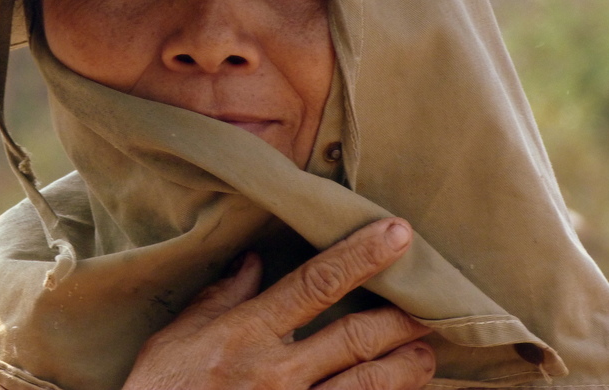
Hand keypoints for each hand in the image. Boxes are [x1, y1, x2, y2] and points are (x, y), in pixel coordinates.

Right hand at [123, 218, 433, 389]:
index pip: (317, 283)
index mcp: (249, 332)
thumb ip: (220, 297)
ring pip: (367, 384)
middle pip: (357, 336)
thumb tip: (253, 261)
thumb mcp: (177, 336)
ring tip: (427, 352)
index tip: (397, 233)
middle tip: (432, 301)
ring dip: (405, 367)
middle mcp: (280, 371)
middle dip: (401, 316)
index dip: (361, 255)